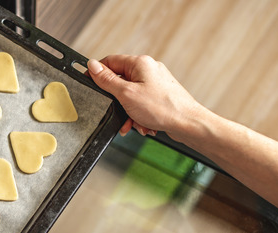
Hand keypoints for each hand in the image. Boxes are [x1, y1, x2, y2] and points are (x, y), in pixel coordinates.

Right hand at [87, 55, 204, 139]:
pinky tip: (143, 125)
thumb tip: (92, 65)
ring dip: (128, 112)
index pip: (110, 61)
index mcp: (140, 63)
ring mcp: (156, 83)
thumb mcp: (126, 94)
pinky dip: (138, 115)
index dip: (97, 73)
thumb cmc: (163, 108)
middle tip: (116, 112)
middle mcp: (149, 70)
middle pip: (120, 82)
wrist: (188, 123)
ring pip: (130, 96)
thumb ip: (107, 80)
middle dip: (116, 101)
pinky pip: (141, 103)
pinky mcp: (160, 95)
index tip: (89, 84)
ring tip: (133, 123)